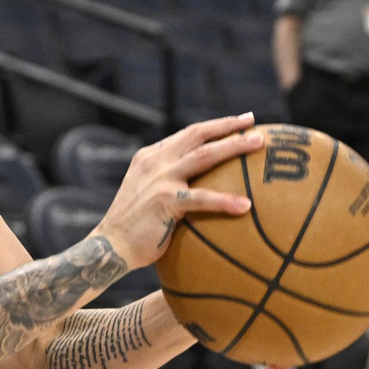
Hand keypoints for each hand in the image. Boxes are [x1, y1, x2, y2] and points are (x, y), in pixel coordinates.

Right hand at [92, 113, 260, 269]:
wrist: (109, 247)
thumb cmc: (133, 227)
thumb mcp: (147, 193)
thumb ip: (168, 182)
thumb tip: (200, 187)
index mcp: (151, 156)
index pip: (189, 134)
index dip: (216, 126)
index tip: (240, 121)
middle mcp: (156, 162)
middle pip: (199, 135)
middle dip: (229, 126)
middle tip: (254, 122)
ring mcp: (160, 179)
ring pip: (204, 156)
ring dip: (234, 146)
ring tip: (258, 144)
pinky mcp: (165, 201)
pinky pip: (202, 198)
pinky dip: (225, 200)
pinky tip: (246, 205)